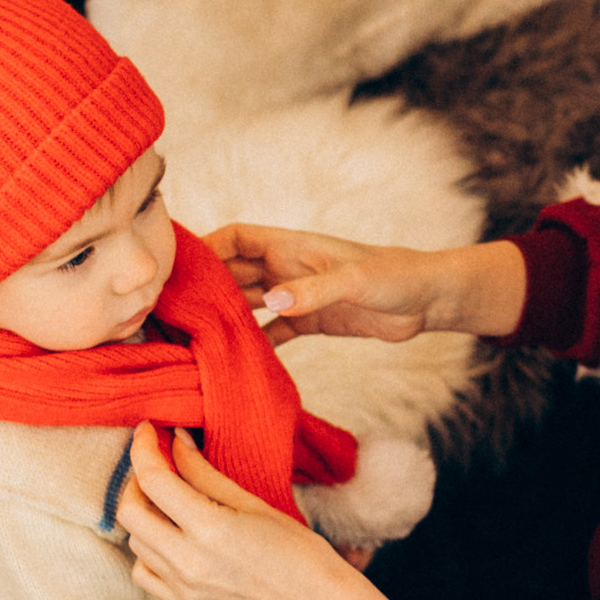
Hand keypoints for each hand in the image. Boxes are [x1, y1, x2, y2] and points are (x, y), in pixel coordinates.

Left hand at [115, 425, 435, 599]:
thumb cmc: (299, 551)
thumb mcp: (254, 503)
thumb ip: (206, 473)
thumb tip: (176, 443)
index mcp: (211, 529)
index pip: (154, 480)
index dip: (144, 449)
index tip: (149, 431)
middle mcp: (188, 562)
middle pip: (130, 512)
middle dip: (137, 480)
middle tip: (157, 465)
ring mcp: (183, 589)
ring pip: (134, 542)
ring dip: (144, 515)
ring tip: (169, 501)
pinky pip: (145, 574)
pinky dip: (148, 551)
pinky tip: (170, 540)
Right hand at [205, 224, 525, 342]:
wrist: (430, 299)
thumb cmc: (398, 276)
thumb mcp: (357, 281)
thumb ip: (315, 291)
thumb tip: (273, 302)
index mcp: (292, 246)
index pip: (235, 238)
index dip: (204, 247)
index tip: (175, 267)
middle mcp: (288, 268)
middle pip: (233, 273)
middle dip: (203, 288)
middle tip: (169, 312)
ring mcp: (298, 295)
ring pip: (248, 303)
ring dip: (224, 317)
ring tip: (191, 339)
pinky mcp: (311, 321)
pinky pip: (272, 331)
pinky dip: (253, 342)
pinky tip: (233, 361)